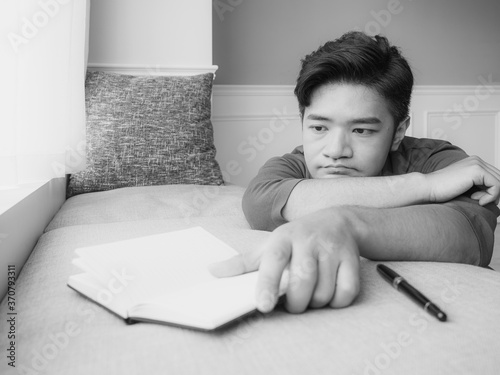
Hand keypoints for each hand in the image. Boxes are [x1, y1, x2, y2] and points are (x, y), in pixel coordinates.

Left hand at [209, 208, 360, 313]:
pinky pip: (346, 292)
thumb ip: (242, 262)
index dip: (267, 284)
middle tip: (293, 304)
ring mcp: (332, 249)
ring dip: (315, 303)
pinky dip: (337, 301)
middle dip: (295, 302)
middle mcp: (308, 241)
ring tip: (310, 296)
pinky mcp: (352, 259)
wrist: (337, 221)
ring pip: (324, 291)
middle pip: (302, 281)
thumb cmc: (296, 238)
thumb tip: (212, 272)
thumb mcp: (268, 245)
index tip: (262, 305)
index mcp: (283, 238)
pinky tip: (330, 294)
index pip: (273, 261)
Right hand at [425, 156, 499, 205]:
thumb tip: (494, 195)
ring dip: (492, 195)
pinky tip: (477, 200)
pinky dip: (491, 196)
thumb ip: (478, 185)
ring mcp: (477, 164)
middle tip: (479, 201)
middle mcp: (477, 160)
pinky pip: (497, 185)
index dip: (492, 190)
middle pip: (499, 178)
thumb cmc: (441, 190)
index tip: (480, 199)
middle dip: (493, 193)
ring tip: (477, 200)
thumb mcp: (464, 186)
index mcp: (473, 162)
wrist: (429, 188)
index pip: (494, 176)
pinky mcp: (477, 170)